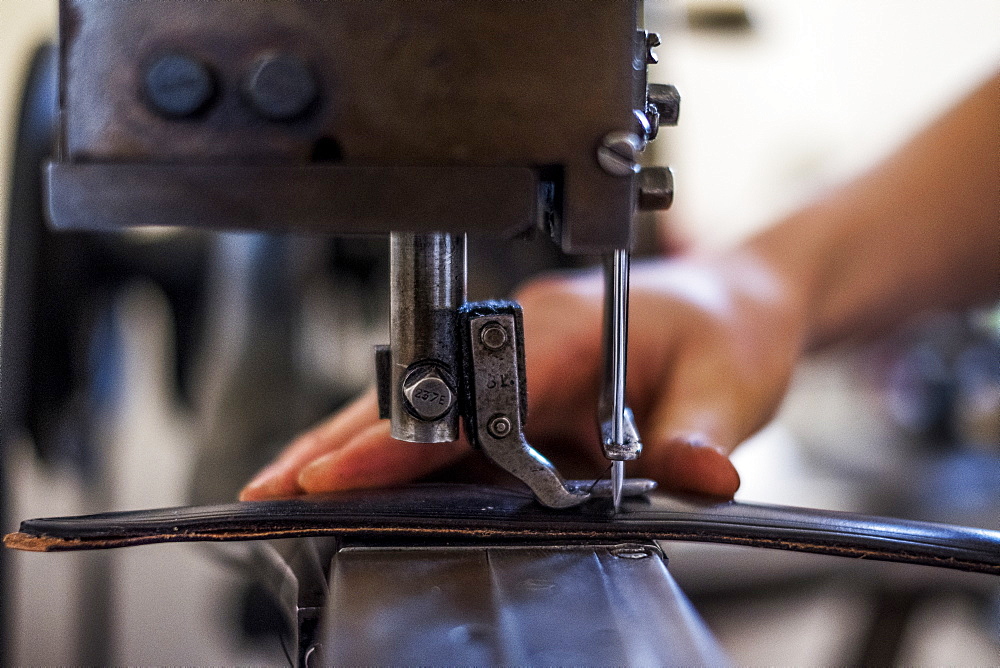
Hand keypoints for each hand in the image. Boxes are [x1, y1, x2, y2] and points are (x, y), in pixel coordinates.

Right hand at [240, 252, 806, 500]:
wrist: (733, 303)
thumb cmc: (724, 326)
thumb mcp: (727, 379)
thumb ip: (700, 429)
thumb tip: (692, 476)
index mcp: (563, 327)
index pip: (462, 390)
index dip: (396, 437)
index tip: (334, 472)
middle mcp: (521, 338)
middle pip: (414, 392)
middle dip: (338, 442)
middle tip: (270, 488)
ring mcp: (511, 362)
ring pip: (418, 406)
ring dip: (353, 448)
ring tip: (288, 492)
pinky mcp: (515, 388)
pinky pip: (448, 425)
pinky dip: (398, 456)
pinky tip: (361, 487)